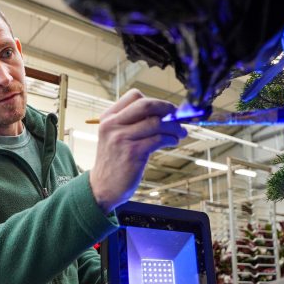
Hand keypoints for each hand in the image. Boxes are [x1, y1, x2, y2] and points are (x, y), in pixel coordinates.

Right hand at [89, 89, 187, 213]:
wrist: (102, 187)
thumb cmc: (114, 162)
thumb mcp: (114, 136)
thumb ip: (131, 123)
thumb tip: (163, 113)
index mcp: (108, 117)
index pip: (134, 96)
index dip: (155, 100)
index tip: (166, 109)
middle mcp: (113, 125)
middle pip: (146, 105)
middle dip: (167, 108)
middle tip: (178, 116)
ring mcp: (122, 138)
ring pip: (156, 122)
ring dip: (174, 127)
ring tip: (180, 133)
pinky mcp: (133, 152)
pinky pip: (159, 139)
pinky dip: (171, 138)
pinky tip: (173, 142)